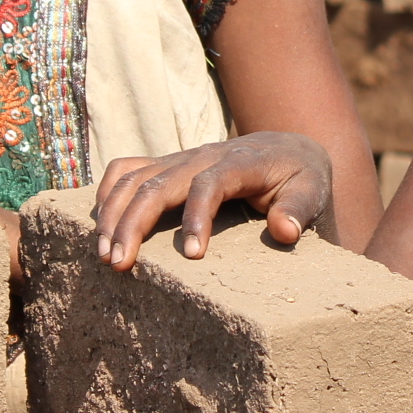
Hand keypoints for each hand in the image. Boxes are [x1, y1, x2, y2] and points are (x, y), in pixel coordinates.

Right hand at [90, 132, 332, 269]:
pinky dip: (107, 192)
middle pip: (158, 182)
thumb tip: (284, 232)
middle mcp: (203, 156)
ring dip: (114, 214)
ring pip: (135, 177)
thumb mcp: (312, 191)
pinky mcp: (167, 164)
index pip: (210, 183)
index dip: (197, 217)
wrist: (287, 148)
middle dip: (134, 221)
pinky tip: (100, 225)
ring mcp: (181, 158)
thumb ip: (299, 209)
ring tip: (105, 256)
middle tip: (119, 264)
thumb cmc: (299, 176)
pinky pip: (127, 168)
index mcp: (240, 162)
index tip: (193, 257)